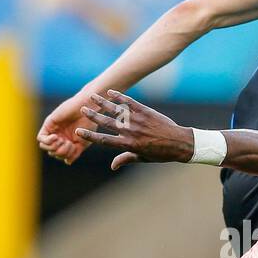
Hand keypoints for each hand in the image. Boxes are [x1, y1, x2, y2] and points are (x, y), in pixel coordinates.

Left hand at [37, 90, 93, 164]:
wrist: (88, 109)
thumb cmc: (88, 124)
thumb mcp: (82, 143)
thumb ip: (75, 153)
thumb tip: (67, 162)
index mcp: (67, 141)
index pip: (60, 155)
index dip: (65, 155)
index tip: (73, 148)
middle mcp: (59, 136)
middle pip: (52, 152)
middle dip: (60, 152)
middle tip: (69, 144)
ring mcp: (53, 130)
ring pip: (45, 147)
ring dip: (54, 148)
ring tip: (63, 141)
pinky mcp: (49, 124)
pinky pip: (41, 138)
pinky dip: (47, 141)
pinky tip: (56, 137)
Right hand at [74, 90, 196, 169]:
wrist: (179, 143)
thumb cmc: (160, 153)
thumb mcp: (142, 158)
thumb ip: (125, 159)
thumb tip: (112, 166)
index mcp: (128, 145)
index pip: (104, 140)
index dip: (90, 136)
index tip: (78, 131)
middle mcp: (131, 132)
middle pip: (107, 122)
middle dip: (93, 115)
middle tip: (82, 109)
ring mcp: (138, 120)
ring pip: (116, 110)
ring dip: (102, 102)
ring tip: (92, 96)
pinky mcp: (145, 111)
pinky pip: (130, 102)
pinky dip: (120, 96)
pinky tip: (110, 92)